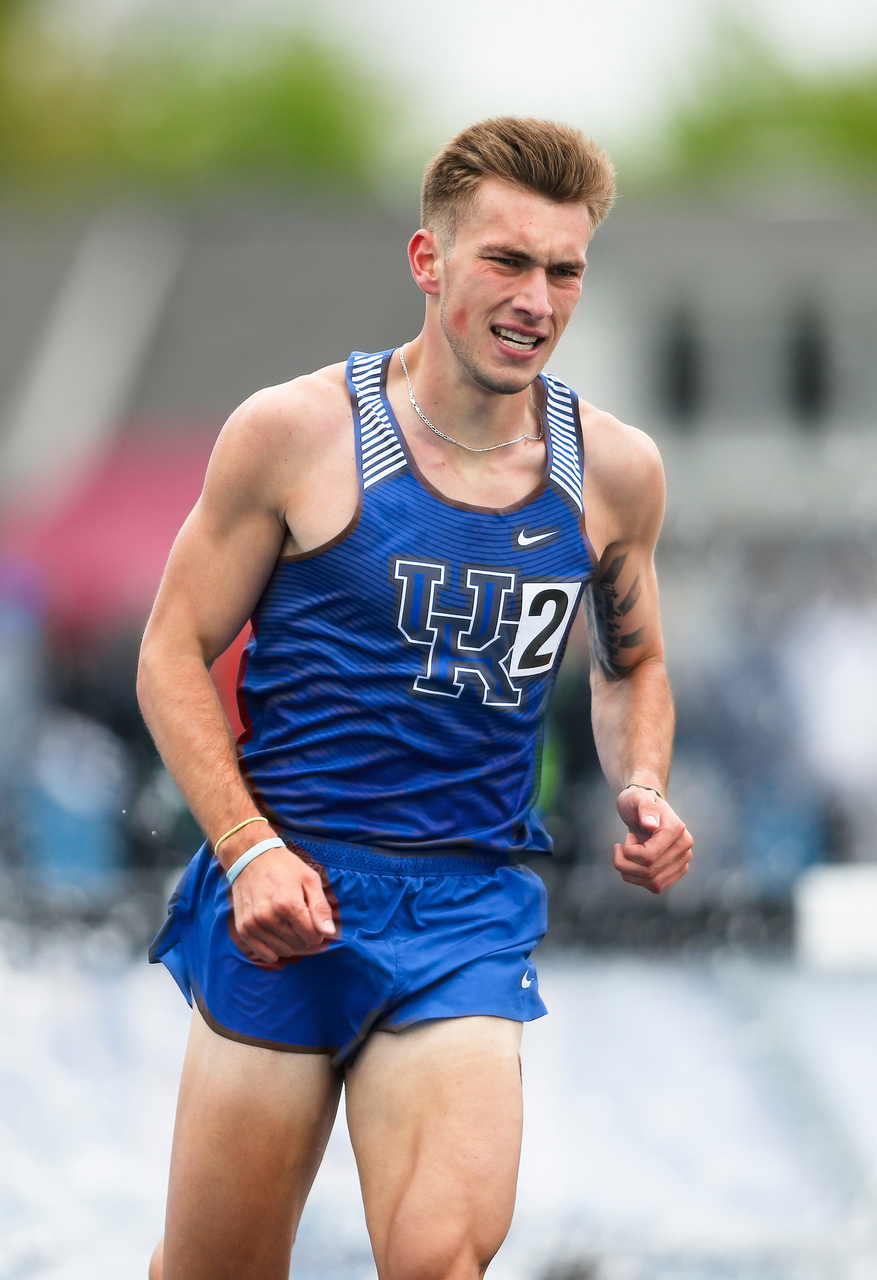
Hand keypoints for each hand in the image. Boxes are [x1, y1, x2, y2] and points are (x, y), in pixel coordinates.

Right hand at [229, 841, 337, 963]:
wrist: (250, 857)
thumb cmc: (284, 868)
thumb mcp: (309, 880)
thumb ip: (320, 908)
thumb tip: (329, 933)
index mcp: (288, 904)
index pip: (312, 937)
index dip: (319, 932)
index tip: (316, 923)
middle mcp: (268, 916)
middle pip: (299, 945)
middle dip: (306, 937)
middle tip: (303, 921)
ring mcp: (253, 923)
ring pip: (283, 951)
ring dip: (291, 943)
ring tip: (289, 925)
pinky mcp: (243, 927)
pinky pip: (262, 953)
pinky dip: (273, 951)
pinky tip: (278, 939)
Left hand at [614, 786, 692, 893]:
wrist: (645, 811)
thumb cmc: (638, 802)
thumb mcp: (637, 797)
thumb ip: (645, 807)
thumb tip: (650, 824)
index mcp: (676, 829)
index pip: (649, 855)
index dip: (630, 851)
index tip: (627, 837)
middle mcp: (684, 847)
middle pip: (649, 871)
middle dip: (625, 863)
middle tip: (619, 847)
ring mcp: (683, 861)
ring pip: (652, 882)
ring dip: (629, 873)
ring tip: (623, 856)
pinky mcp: (677, 872)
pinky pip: (656, 886)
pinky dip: (638, 879)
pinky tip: (632, 865)